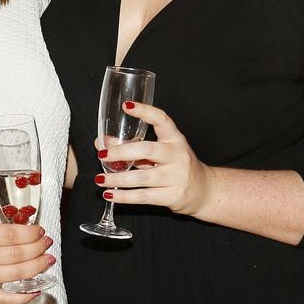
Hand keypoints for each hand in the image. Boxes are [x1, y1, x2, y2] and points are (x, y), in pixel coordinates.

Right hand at [0, 219, 54, 303]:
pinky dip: (24, 296)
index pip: (11, 234)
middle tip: (47, 244)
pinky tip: (37, 289)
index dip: (31, 234)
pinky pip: (5, 299)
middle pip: (16, 254)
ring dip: (37, 267)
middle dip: (38, 249)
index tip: (40, 232)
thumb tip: (27, 233)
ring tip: (47, 260)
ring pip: (16, 274)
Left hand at [94, 101, 210, 216]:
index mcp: (175, 139)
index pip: (162, 120)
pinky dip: (124, 197)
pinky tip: (110, 194)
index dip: (145, 111)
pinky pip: (143, 196)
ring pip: (141, 177)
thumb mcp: (160, 152)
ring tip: (100, 179)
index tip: (126, 106)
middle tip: (103, 154)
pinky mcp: (172, 196)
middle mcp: (178, 156)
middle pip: (147, 150)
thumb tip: (103, 143)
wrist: (203, 191)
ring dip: (117, 178)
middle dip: (121, 152)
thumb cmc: (177, 167)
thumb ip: (134, 147)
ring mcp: (176, 177)